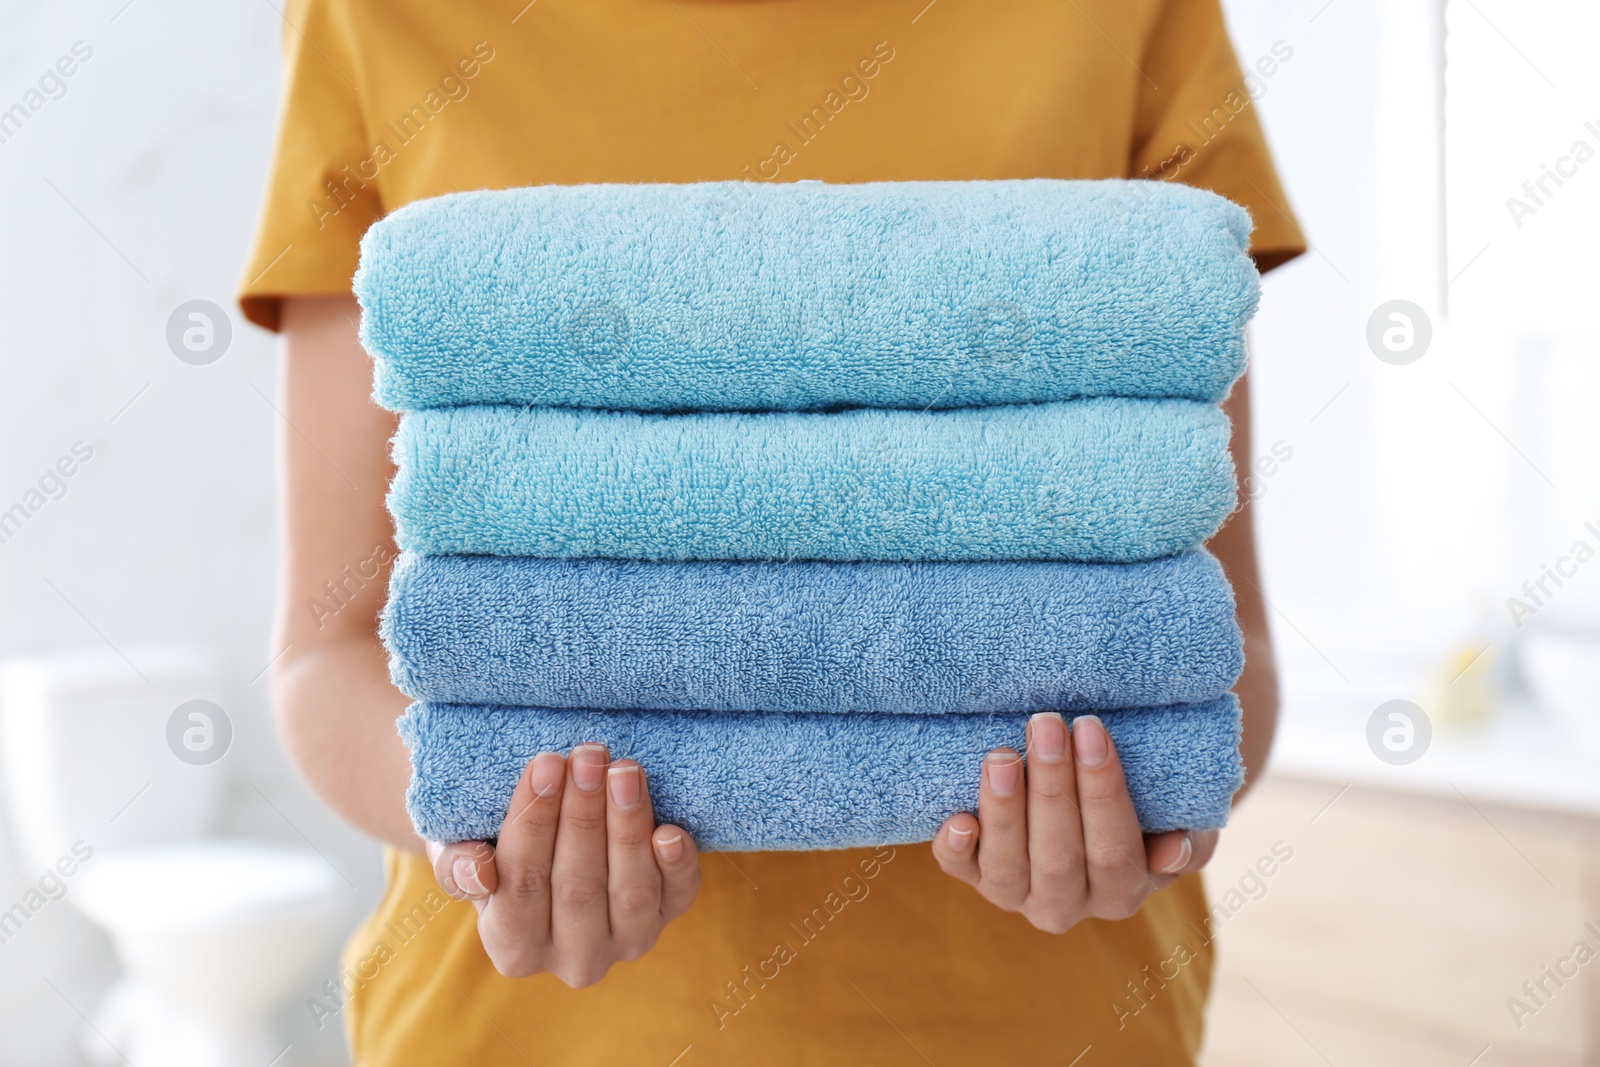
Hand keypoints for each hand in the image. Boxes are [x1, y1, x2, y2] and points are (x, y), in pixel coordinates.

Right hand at [426, 745, 700, 986]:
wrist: (553, 845)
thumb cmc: (497, 846)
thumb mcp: (458, 852)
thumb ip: (457, 865)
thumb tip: (480, 872)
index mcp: (513, 948)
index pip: (522, 883)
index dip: (534, 822)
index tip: (545, 763)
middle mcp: (573, 959)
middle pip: (578, 886)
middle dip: (584, 813)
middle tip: (588, 755)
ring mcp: (625, 943)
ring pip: (629, 890)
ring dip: (628, 825)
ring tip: (624, 770)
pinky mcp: (667, 919)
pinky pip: (678, 896)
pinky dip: (677, 866)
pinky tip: (670, 829)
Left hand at [933, 713, 1215, 933]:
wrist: (1086, 809)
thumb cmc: (1142, 809)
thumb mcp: (1179, 823)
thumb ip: (1189, 840)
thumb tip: (1171, 851)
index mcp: (1122, 892)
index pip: (1114, 849)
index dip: (1103, 790)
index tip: (1092, 729)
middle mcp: (1067, 904)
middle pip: (1059, 856)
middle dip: (1052, 787)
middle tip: (1046, 724)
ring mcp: (1017, 894)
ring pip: (1008, 866)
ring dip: (1003, 809)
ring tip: (1001, 755)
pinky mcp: (974, 876)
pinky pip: (959, 872)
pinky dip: (955, 849)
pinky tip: (955, 820)